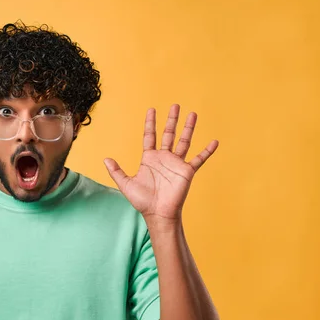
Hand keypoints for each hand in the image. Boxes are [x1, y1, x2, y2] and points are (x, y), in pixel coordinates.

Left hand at [104, 104, 217, 221]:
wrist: (158, 214)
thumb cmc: (142, 201)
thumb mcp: (126, 184)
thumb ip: (116, 171)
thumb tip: (105, 160)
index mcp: (149, 158)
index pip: (150, 136)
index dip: (150, 123)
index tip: (152, 109)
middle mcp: (164, 158)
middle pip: (168, 134)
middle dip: (171, 120)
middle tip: (175, 105)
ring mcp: (176, 164)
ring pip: (184, 141)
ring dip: (188, 128)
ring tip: (193, 114)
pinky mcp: (187, 171)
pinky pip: (199, 159)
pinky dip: (207, 151)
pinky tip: (214, 142)